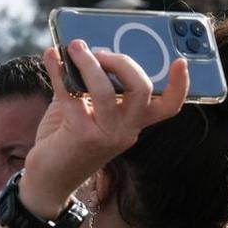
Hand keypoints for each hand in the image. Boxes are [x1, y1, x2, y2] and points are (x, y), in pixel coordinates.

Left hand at [16, 41, 188, 218]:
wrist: (48, 179)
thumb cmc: (65, 140)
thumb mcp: (86, 110)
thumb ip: (90, 84)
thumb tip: (85, 49)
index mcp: (133, 123)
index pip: (167, 107)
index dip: (179, 85)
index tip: (180, 62)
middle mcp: (126, 131)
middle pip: (141, 89)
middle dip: (121, 61)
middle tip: (98, 52)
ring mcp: (106, 135)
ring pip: (106, 90)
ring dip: (88, 62)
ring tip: (74, 48)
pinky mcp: (82, 136)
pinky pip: (72, 93)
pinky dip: (59, 71)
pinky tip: (50, 58)